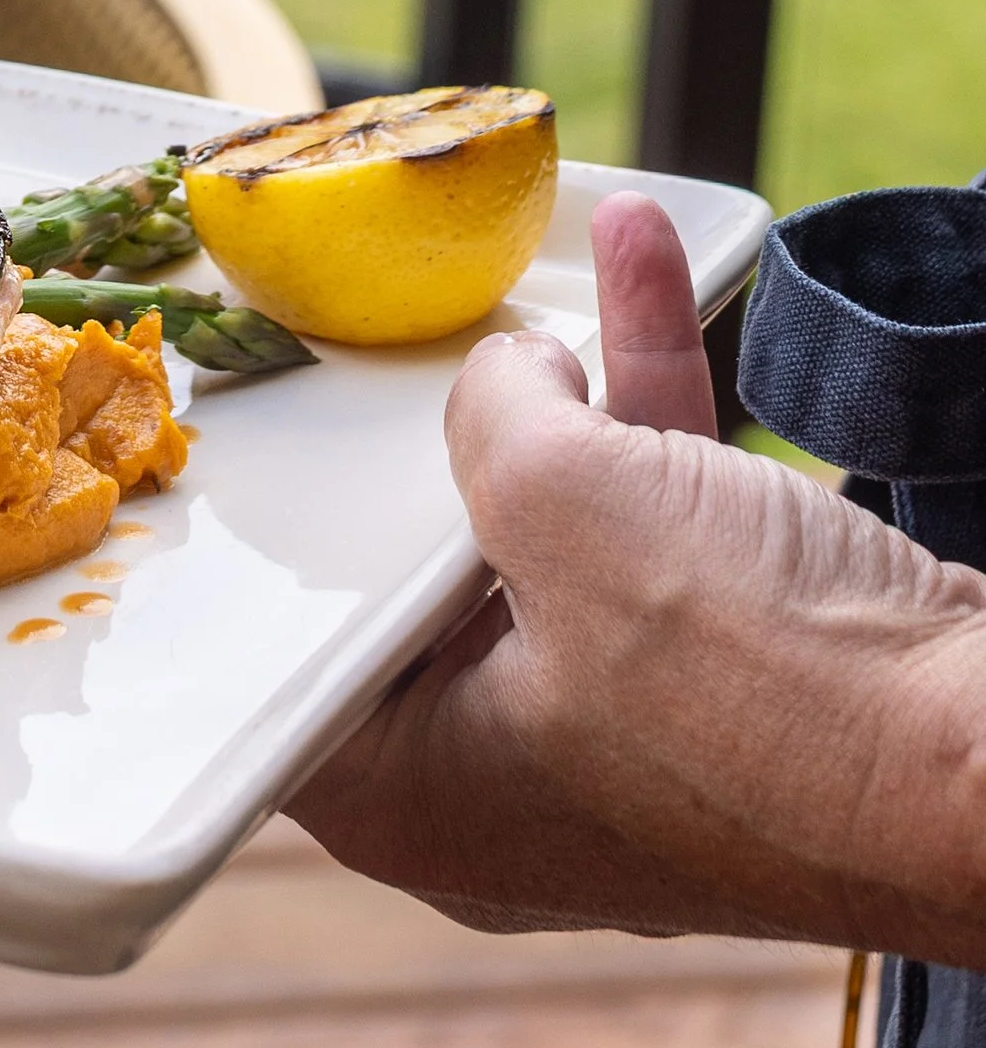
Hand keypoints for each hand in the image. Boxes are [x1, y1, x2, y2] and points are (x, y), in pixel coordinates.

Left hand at [292, 195, 985, 954]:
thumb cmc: (763, 684)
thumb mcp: (564, 502)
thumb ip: (490, 419)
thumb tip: (508, 381)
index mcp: (412, 796)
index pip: (290, 654)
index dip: (299, 526)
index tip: (285, 420)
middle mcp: (504, 788)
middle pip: (428, 576)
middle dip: (448, 426)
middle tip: (410, 319)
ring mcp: (627, 745)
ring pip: (568, 538)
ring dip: (573, 389)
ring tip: (544, 251)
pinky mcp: (735, 698)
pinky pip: (667, 539)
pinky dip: (661, 415)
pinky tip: (655, 269)